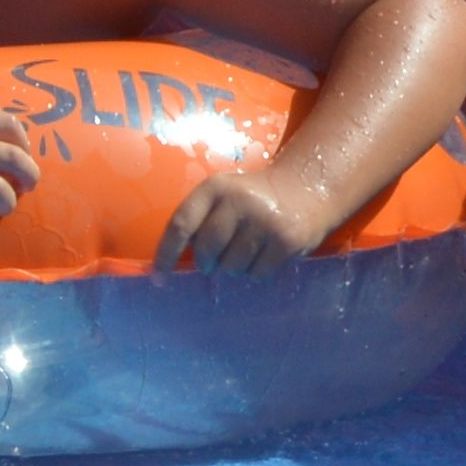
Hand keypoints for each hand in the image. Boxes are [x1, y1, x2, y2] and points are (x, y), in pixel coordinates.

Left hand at [153, 170, 318, 275]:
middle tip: (214, 263)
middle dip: (207, 264)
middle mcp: (239, 201)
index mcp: (215, 188)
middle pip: (206, 251)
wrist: (307, 187)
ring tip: (247, 251)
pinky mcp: (286, 240)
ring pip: (232, 267)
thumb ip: (201, 219)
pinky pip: (257, 273)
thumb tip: (174, 263)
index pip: (181, 224)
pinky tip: (265, 255)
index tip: (159, 278)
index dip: (165, 254)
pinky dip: (257, 272)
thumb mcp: (224, 195)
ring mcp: (264, 221)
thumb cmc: (254, 197)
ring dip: (235, 268)